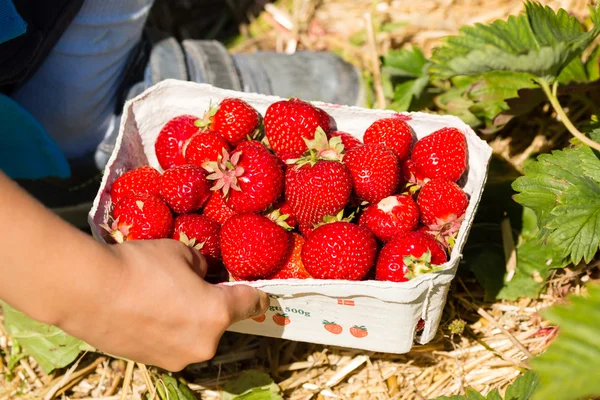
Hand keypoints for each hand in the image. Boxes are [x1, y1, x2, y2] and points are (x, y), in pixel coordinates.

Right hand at [57, 239, 268, 370]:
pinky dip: (168, 330)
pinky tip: (146, 311)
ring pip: (195, 334)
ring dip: (189, 319)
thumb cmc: (140, 266)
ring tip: (161, 297)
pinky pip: (172, 343)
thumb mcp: (181, 252)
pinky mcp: (152, 363)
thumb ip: (202, 266)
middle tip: (192, 285)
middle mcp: (204, 343)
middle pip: (220, 321)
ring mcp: (177, 359)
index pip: (253, 304)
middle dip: (212, 304)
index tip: (258, 293)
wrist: (86, 291)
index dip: (258, 295)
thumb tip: (203, 274)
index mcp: (217, 313)